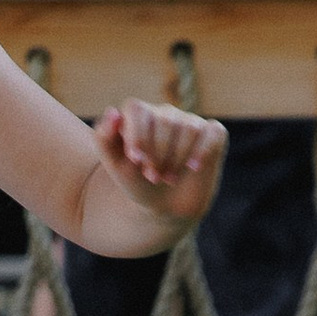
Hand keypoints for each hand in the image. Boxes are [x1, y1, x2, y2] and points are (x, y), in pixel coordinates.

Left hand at [92, 95, 225, 229]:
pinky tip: (193, 167)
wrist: (166, 206)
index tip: (137, 161)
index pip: (137, 109)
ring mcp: (191, 122)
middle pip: (164, 121)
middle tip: (153, 177)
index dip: (137, 134)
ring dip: (177, 159)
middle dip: (158, 154)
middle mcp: (165, 113)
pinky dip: (203, 151)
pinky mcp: (213, 134)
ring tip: (169, 177)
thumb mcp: (115, 166)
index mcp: (139, 115)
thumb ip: (104, 139)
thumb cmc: (138, 181)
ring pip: (188, 129)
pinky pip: (212, 133)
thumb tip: (113, 112)